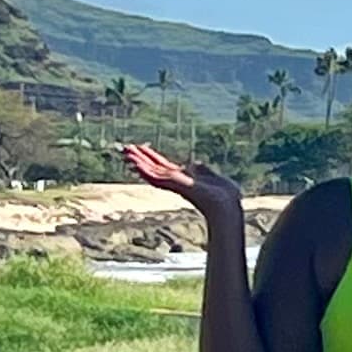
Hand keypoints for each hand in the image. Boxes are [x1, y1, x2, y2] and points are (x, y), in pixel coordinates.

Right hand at [119, 142, 245, 220]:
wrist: (226, 205)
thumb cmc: (224, 195)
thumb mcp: (212, 175)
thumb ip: (201, 169)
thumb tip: (194, 163)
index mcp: (183, 178)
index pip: (162, 165)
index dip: (150, 156)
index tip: (140, 146)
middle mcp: (175, 182)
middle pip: (152, 167)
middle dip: (139, 157)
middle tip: (125, 147)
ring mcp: (173, 185)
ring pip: (150, 172)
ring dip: (137, 161)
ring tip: (125, 151)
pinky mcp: (174, 186)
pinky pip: (155, 177)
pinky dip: (144, 170)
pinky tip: (134, 163)